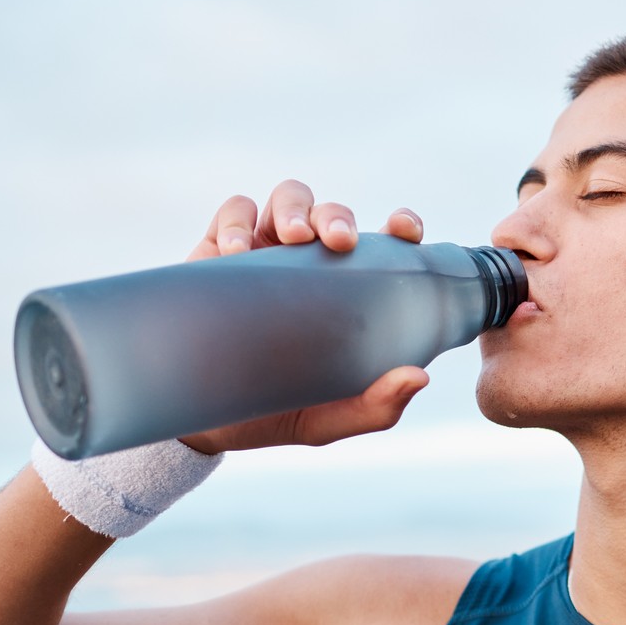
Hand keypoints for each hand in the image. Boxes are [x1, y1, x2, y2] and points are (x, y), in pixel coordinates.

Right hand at [177, 181, 430, 453]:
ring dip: (295, 209)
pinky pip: (233, 212)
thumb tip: (420, 377)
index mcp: (348, 291)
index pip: (384, 245)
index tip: (406, 230)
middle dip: (338, 217)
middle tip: (340, 241)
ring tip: (293, 236)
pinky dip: (237, 222)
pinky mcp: (218, 252)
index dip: (401, 226)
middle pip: (333, 214)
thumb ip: (377, 405)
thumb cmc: (278, 413)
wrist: (205, 425)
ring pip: (288, 199)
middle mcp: (310, 264)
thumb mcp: (329, 417)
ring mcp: (266, 253)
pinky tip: (237, 252)